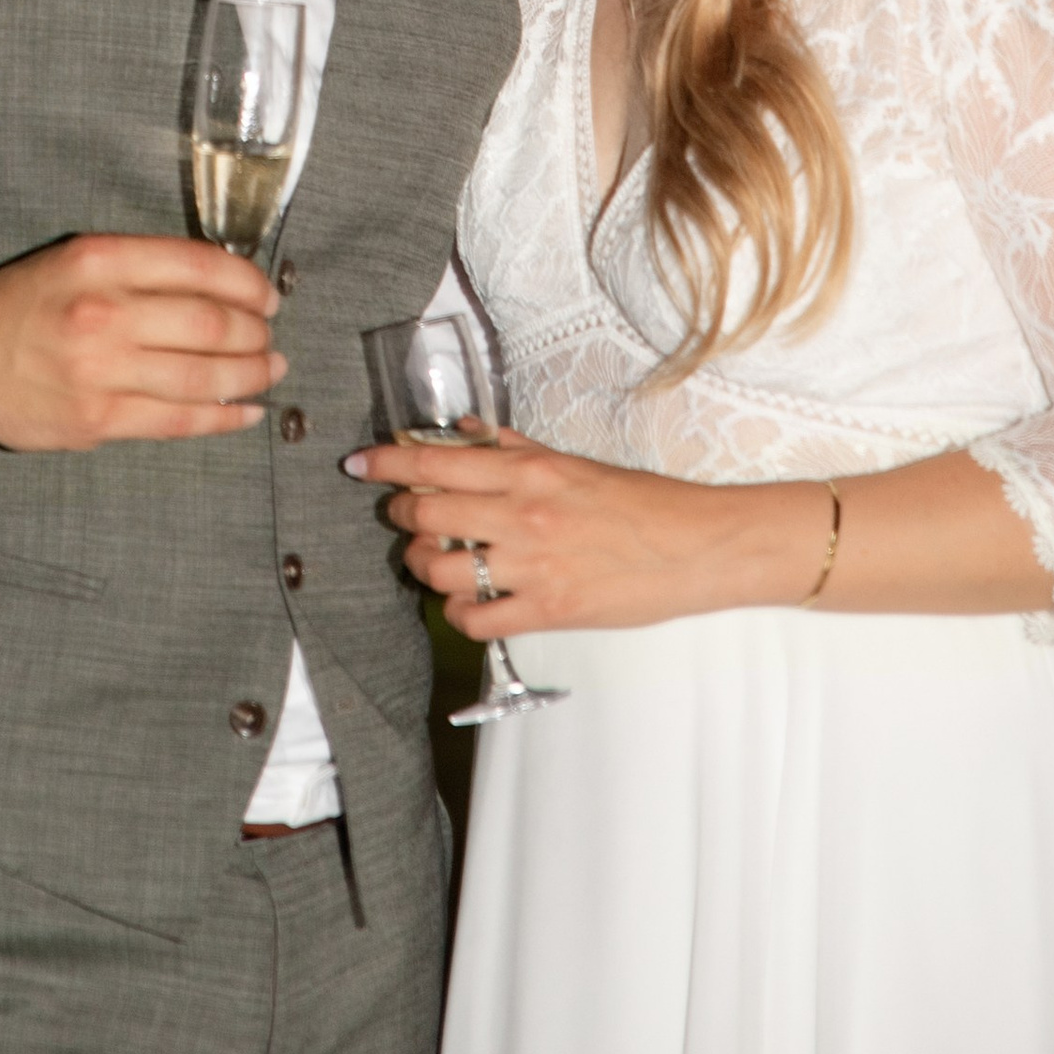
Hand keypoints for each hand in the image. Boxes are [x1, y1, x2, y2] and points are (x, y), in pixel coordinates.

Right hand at [0, 233, 282, 449]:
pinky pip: (177, 421)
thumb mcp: (79, 260)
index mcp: (101, 261)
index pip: (198, 266)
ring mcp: (101, 371)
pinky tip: (246, 411)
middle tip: (269, 335)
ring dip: (249, 375)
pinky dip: (222, 418)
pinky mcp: (98, 420)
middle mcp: (103, 312)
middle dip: (255, 332)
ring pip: (202, 376)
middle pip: (209, 324)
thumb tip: (223, 287)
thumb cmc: (27, 304)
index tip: (267, 295)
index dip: (247, 283)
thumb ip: (144, 267)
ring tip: (270, 370)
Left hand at [349, 426, 823, 638]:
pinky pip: (476, 620)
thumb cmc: (639, 503)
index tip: (360, 464)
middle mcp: (523, 515)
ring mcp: (533, 566)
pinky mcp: (547, 610)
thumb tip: (468, 433)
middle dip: (403, 516)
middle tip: (403, 515)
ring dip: (425, 567)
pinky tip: (467, 603)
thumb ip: (515, 450)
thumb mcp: (574, 463)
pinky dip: (459, 614)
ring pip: (441, 570)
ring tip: (432, 561)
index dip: (388, 462)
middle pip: (427, 514)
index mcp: (529, 471)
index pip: (436, 461)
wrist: (693, 547)